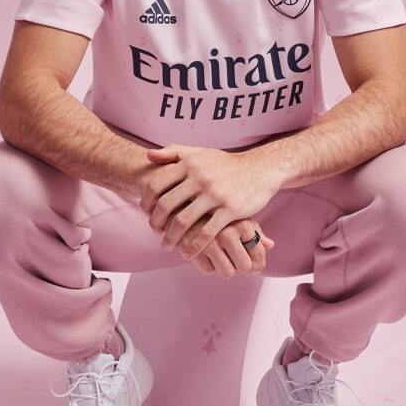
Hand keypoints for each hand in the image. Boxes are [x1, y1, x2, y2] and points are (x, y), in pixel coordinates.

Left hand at [140, 142, 280, 258]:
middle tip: (154, 231)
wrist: (260, 169)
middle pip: (166, 205)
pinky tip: (188, 253)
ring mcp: (215, 194)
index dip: (146, 202)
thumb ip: (174, 152)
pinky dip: (194, 246)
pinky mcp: (230, 209)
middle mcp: (200, 178)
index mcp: (190, 164)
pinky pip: (207, 232)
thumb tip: (149, 156)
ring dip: (171, 238)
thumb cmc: (226, 164)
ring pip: (183, 221)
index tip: (145, 212)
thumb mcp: (200, 153)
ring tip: (167, 246)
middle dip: (156, 222)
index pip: (157, 185)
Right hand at [184, 216, 275, 276]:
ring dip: (225, 267)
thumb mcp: (237, 214)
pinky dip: (207, 264)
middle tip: (235, 260)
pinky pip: (208, 271)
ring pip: (228, 272)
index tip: (250, 260)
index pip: (259, 255)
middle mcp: (228, 233)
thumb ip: (255, 230)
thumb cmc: (215, 208)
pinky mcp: (193, 250)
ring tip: (220, 255)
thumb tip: (270, 245)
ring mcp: (209, 242)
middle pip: (245, 267)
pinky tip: (204, 251)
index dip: (257, 261)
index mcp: (242, 223)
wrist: (181, 200)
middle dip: (241, 266)